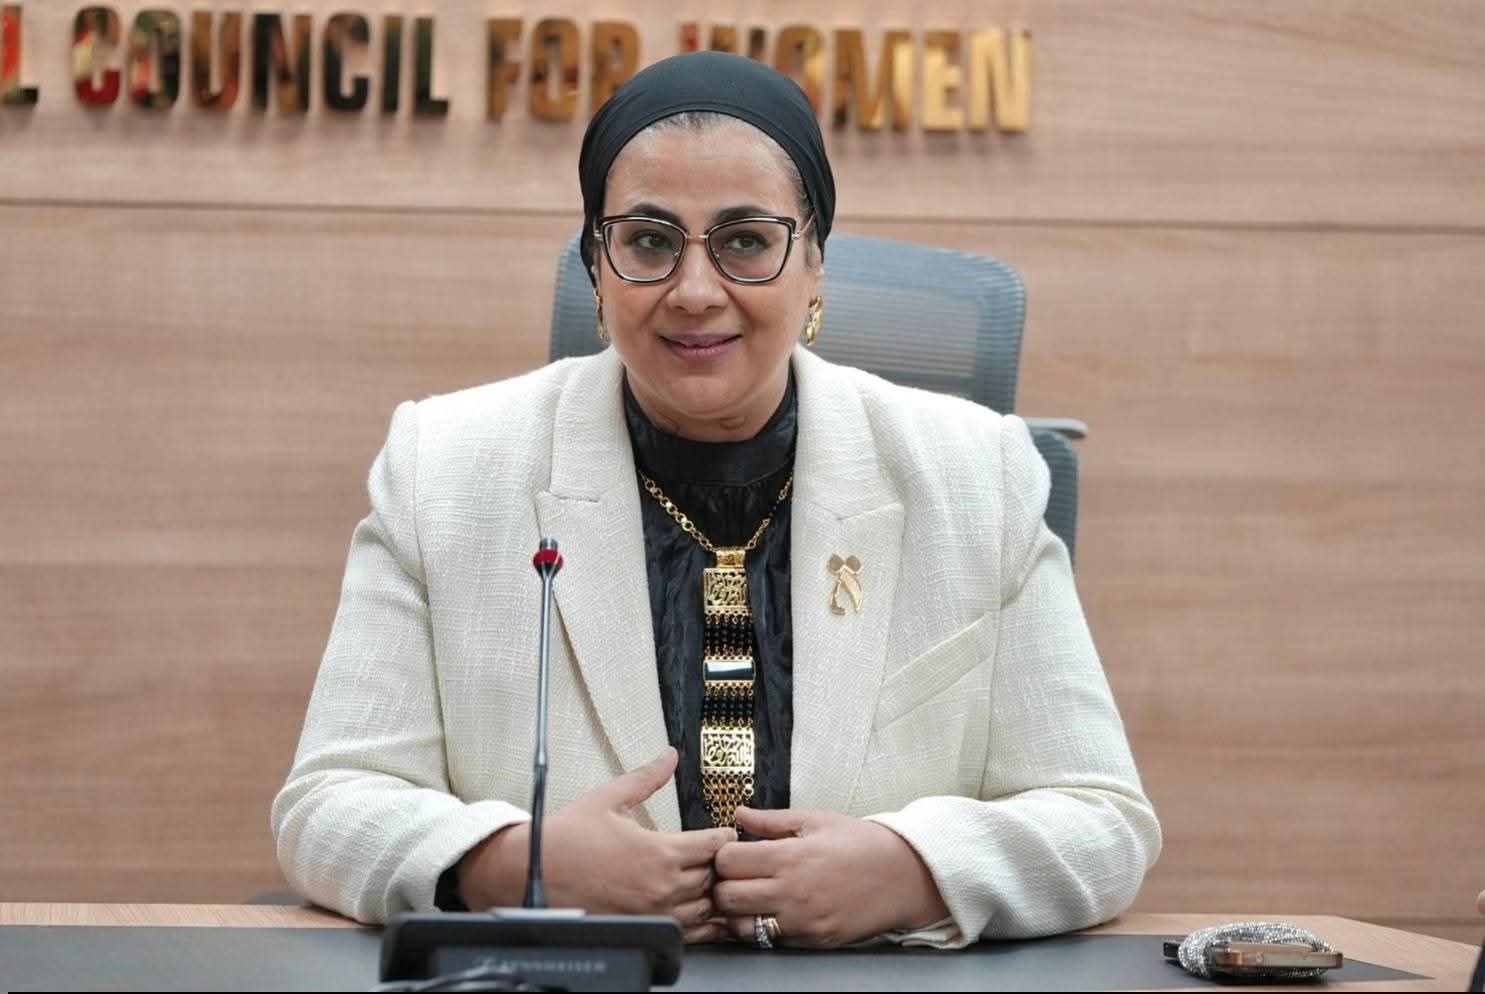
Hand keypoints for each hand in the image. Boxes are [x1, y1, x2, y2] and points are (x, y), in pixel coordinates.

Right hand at [457, 747, 735, 942]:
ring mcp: (654, 914)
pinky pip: (690, 933)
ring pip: (707, 907)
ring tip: (707, 879)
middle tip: (717, 854)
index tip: (722, 832)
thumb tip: (668, 757)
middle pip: (716, 877)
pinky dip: (701, 922)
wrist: (532, 875)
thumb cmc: (565, 840)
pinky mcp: (644, 931)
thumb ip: (647, 777)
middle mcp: (661, 887)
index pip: (716, 845)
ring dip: (711, 892)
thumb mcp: (609, 798)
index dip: (723, 836)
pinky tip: (697, 908)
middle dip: (720, 863)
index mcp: (658, 852)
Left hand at [712, 807, 950, 947]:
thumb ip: (772, 821)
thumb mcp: (817, 821)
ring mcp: (800, 922)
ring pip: (741, 926)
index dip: (723, 855)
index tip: (732, 852)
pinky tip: (773, 911)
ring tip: (752, 896)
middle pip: (725, 897)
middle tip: (735, 877)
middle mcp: (791, 892)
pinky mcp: (811, 941)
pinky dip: (762, 928)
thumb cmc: (862, 845)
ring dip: (738, 912)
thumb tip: (740, 814)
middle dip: (722, 885)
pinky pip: (769, 941)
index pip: (727, 861)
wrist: (903, 877)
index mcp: (790, 857)